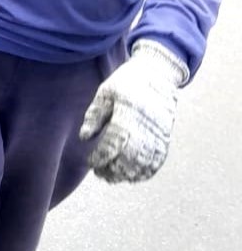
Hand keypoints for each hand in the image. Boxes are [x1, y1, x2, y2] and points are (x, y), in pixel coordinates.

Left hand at [79, 40, 187, 183]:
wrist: (158, 74)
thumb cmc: (127, 82)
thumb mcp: (106, 91)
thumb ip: (95, 114)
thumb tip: (84, 137)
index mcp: (128, 114)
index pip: (114, 144)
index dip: (102, 157)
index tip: (91, 162)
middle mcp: (145, 127)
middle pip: (130, 158)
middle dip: (114, 170)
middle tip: (100, 174)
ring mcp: (159, 134)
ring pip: (144, 162)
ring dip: (129, 174)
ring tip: (113, 177)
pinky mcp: (166, 137)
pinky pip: (158, 160)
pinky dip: (146, 171)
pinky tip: (134, 177)